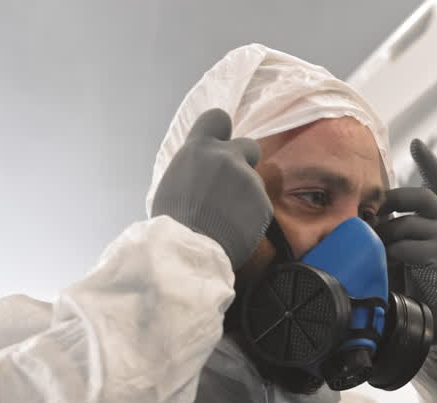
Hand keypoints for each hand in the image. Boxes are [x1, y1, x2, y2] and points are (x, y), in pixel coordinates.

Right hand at [151, 108, 272, 269]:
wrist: (190, 251)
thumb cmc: (172, 222)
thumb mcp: (173, 182)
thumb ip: (195, 167)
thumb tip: (203, 170)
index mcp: (199, 149)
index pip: (217, 118)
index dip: (222, 131)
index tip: (223, 145)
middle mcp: (227, 158)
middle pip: (249, 146)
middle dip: (244, 161)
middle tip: (232, 185)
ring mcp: (248, 180)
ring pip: (254, 182)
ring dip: (245, 196)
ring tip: (226, 219)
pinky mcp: (263, 203)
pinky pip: (260, 207)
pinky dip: (251, 218)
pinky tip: (235, 231)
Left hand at [376, 139, 436, 343]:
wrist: (428, 317)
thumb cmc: (407, 282)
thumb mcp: (395, 247)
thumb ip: (387, 228)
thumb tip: (362, 215)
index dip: (428, 161)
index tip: (416, 142)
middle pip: (420, 196)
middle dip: (392, 202)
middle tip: (372, 218)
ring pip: (408, 223)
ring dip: (386, 237)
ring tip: (377, 251)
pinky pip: (409, 246)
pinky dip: (393, 255)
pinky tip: (390, 265)